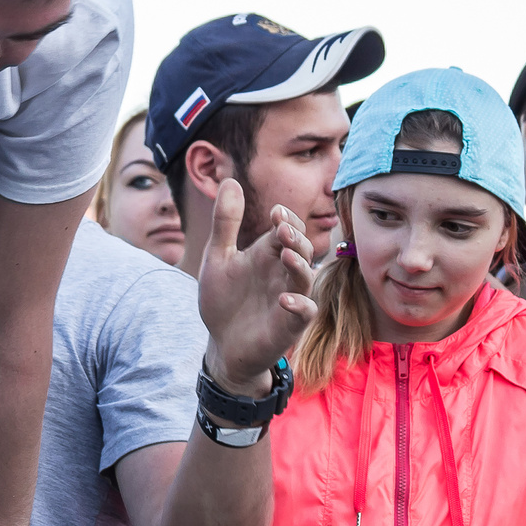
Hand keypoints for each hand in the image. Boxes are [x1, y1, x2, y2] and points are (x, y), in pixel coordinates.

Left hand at [197, 181, 318, 389]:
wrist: (222, 344)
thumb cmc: (224, 300)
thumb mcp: (218, 258)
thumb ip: (226, 223)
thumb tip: (230, 180)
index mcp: (267, 255)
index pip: (286, 230)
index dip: (285, 220)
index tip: (276, 212)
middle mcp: (283, 273)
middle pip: (301, 249)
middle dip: (295, 238)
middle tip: (282, 228)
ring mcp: (290, 298)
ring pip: (306, 277)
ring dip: (299, 264)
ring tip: (286, 253)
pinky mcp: (290, 325)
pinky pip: (304, 312)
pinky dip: (299, 305)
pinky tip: (285, 299)